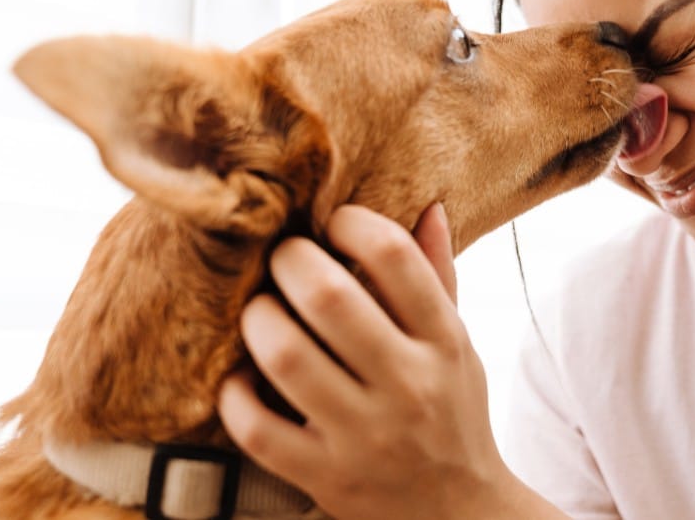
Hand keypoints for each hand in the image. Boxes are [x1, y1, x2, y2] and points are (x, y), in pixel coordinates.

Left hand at [218, 203, 524, 518]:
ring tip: (259, 311)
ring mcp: (365, 436)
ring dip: (258, 319)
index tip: (332, 223)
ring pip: (286, 355)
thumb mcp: (458, 345)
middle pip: (330, 296)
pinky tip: (242, 377)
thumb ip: (438, 278)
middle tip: (280, 258)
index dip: (352, 223)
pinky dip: (236, 395)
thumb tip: (429, 206)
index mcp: (443, 342)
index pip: (395, 256)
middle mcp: (408, 386)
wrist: (458, 514)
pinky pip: (258, 428)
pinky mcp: (325, 478)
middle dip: (289, 261)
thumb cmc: (451, 413)